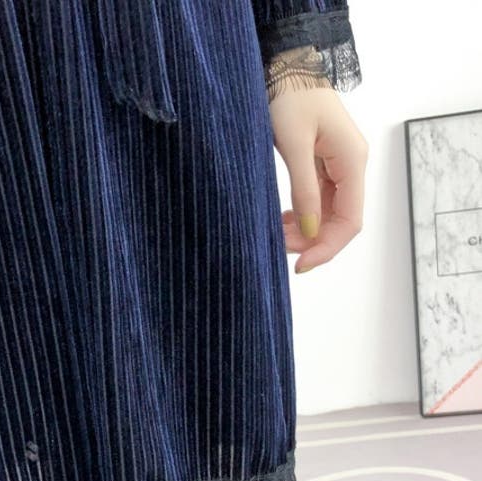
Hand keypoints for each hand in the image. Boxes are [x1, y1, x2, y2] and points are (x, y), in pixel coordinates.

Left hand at [268, 81, 367, 273]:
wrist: (286, 68)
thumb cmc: (290, 98)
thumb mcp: (294, 145)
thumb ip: (303, 189)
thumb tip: (308, 231)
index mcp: (352, 161)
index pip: (350, 221)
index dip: (327, 248)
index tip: (299, 265)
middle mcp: (351, 165)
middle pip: (340, 221)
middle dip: (311, 241)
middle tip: (277, 246)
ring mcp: (339, 165)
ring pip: (328, 213)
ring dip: (304, 230)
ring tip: (275, 233)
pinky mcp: (324, 164)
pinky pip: (318, 200)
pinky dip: (302, 215)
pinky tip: (283, 220)